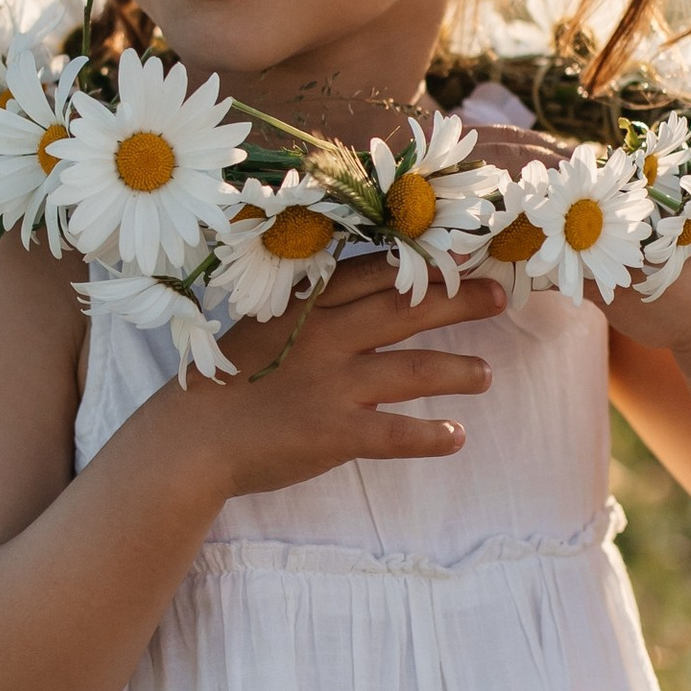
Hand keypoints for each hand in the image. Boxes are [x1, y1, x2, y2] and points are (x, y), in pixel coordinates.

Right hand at [153, 256, 504, 504]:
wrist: (190, 439)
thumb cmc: (225, 382)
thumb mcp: (263, 326)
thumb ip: (309, 308)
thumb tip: (355, 294)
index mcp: (306, 305)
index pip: (375, 272)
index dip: (422, 261)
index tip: (462, 251)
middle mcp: (325, 337)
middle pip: (406, 310)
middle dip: (459, 299)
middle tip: (499, 297)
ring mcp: (332, 385)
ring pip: (412, 371)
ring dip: (456, 370)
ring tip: (486, 374)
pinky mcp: (334, 432)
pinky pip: (395, 433)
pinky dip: (429, 435)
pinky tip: (457, 437)